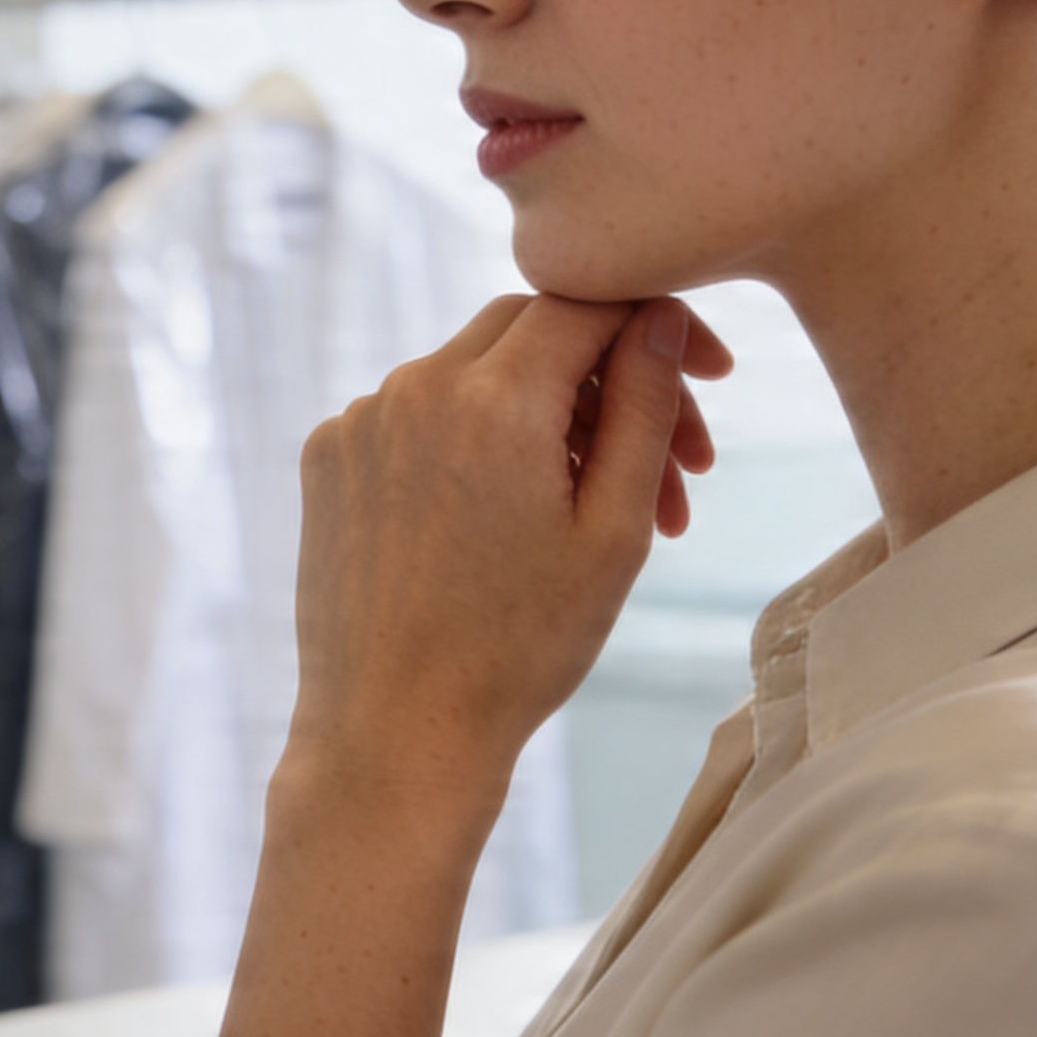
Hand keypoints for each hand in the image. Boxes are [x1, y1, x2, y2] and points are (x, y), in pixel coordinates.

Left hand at [287, 295, 728, 817]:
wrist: (394, 733)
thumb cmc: (518, 649)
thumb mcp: (614, 531)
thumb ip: (644, 407)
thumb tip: (659, 318)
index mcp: (494, 397)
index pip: (592, 303)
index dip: (661, 328)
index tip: (709, 380)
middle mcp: (414, 386)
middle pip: (535, 331)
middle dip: (612, 383)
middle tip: (674, 470)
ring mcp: (361, 420)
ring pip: (476, 374)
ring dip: (546, 420)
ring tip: (594, 513)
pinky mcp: (327, 457)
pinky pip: (417, 415)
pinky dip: (473, 444)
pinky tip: (506, 522)